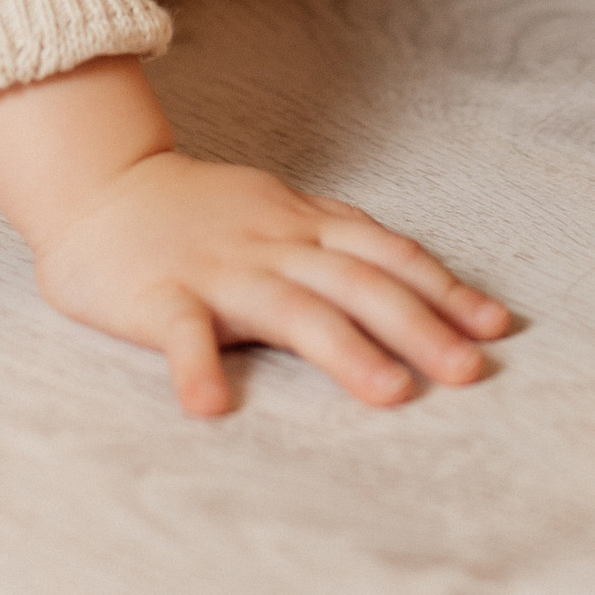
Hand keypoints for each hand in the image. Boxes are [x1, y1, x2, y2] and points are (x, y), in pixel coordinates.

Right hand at [0, 56, 512, 416]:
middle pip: (357, 283)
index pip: (386, 254)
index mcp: (303, 227)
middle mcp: (273, 246)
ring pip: (290, 308)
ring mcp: (217, 271)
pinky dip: (196, 368)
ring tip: (390, 393)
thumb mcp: (282, 213)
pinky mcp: (158, 296)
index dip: (443, 289)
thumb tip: (425, 281)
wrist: (99, 186)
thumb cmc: (201, 212)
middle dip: (419, 326)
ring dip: (344, 350)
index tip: (495, 326)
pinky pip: (180, 333)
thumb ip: (342, 243)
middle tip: (468, 372)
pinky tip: (210, 408)